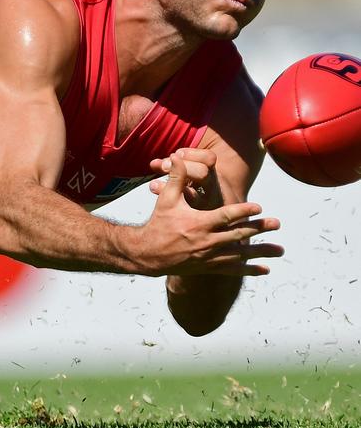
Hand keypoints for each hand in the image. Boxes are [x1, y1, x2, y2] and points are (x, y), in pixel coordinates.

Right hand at [137, 153, 282, 276]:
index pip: (225, 217)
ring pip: (239, 255)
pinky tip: (265, 269)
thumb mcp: (166, 199)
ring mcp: (209, 256)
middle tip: (277, 223)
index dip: (242, 211)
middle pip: (238, 235)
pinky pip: (232, 270)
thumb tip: (179, 157)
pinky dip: (249, 270)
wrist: (148, 254)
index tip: (259, 207)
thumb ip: (176, 178)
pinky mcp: (208, 266)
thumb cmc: (158, 223)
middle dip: (259, 229)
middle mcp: (207, 242)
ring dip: (261, 252)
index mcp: (198, 224)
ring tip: (280, 250)